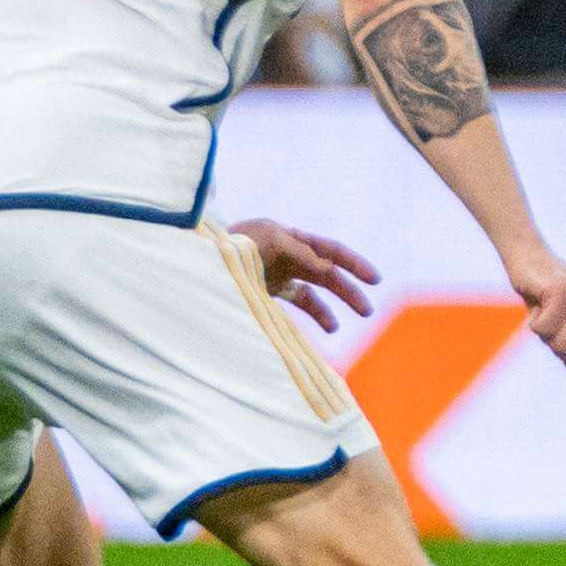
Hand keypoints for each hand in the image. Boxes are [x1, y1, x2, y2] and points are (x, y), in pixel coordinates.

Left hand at [234, 217, 379, 332]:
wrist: (190, 259)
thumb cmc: (225, 246)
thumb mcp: (263, 242)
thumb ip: (295, 251)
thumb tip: (325, 266)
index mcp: (287, 237)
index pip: (328, 250)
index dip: (353, 264)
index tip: (374, 279)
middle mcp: (286, 254)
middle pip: (327, 271)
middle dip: (348, 289)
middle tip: (368, 309)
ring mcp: (277, 273)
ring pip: (315, 288)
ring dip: (336, 302)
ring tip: (354, 320)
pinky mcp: (267, 289)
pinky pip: (298, 300)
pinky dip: (315, 312)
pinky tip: (330, 328)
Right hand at [511, 248, 565, 382]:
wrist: (532, 263)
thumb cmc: (556, 303)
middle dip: (560, 351)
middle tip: (558, 326)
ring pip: (559, 345)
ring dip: (546, 334)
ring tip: (548, 310)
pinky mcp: (563, 290)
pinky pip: (543, 329)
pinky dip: (534, 321)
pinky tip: (539, 302)